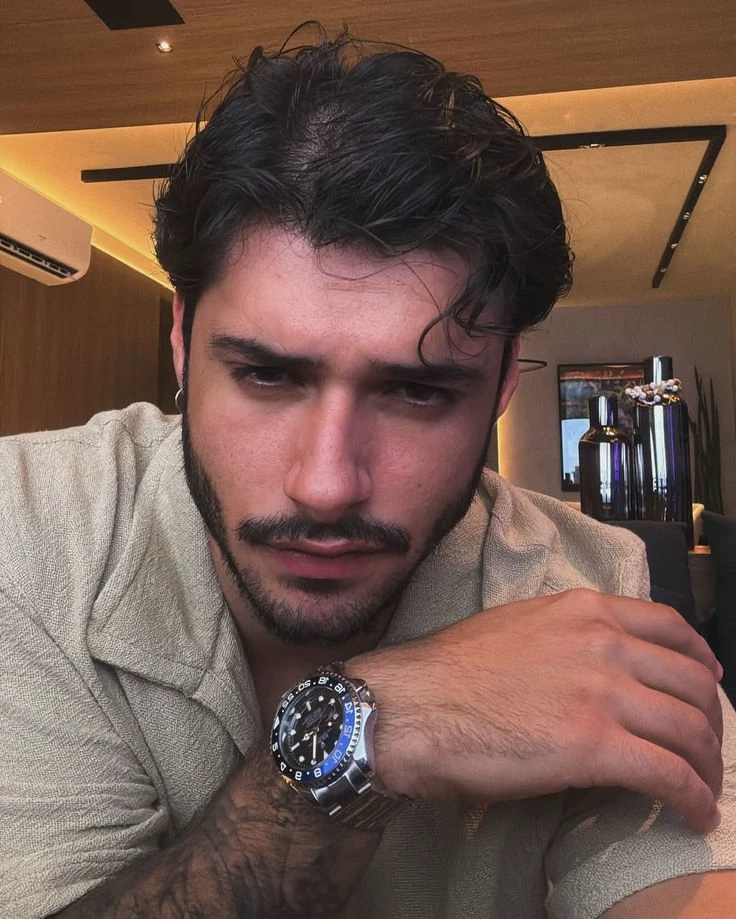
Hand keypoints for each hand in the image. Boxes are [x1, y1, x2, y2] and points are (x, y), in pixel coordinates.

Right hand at [347, 588, 722, 832]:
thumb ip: (568, 636)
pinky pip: (669, 775)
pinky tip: (694, 816)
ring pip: (689, 729)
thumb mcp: (518, 627)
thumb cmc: (451, 672)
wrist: (412, 707)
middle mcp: (603, 643)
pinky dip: (692, 799)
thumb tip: (596, 665)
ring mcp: (602, 693)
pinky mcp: (595, 747)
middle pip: (691, 682)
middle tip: (705, 747)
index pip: (670, 627)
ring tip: (703, 789)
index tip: (708, 683)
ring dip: (707, 765)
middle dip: (709, 720)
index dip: (700, 659)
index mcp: (584, 612)